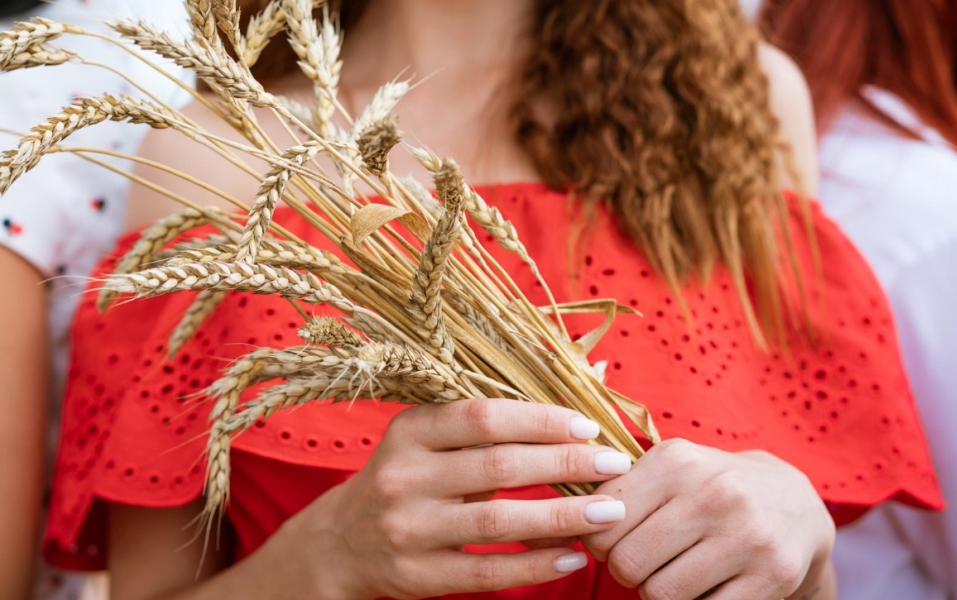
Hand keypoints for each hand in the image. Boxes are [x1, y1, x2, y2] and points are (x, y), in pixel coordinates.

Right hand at [272, 399, 634, 599]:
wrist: (341, 542)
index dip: (539, 419)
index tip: (588, 426)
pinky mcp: (417, 576)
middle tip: (614, 465)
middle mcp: (404, 477)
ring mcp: (408, 530)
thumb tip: (587, 381)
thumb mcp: (431, 439)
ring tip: (609, 512)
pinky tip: (573, 556)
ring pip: (496, 523)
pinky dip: (535, 565)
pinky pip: (486, 573)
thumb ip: (496, 419)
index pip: (481, 417)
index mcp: (410, 431)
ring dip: (561, 516)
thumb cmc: (409, 478)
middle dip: (563, 463)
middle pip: (496, 466)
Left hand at [582, 439, 834, 599]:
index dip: (600, 542)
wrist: (796, 502)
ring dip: (659, 593)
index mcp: (677, 461)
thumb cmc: (711, 487)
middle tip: (644, 564)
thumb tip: (563, 523)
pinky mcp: (773, 574)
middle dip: (627, 572)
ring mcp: (747, 535)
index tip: (615, 541)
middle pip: (628, 563)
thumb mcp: (669, 470)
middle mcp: (713, 492)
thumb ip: (618, 489)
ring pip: (661, 594)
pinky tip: (706, 587)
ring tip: (674, 574)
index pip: (603, 521)